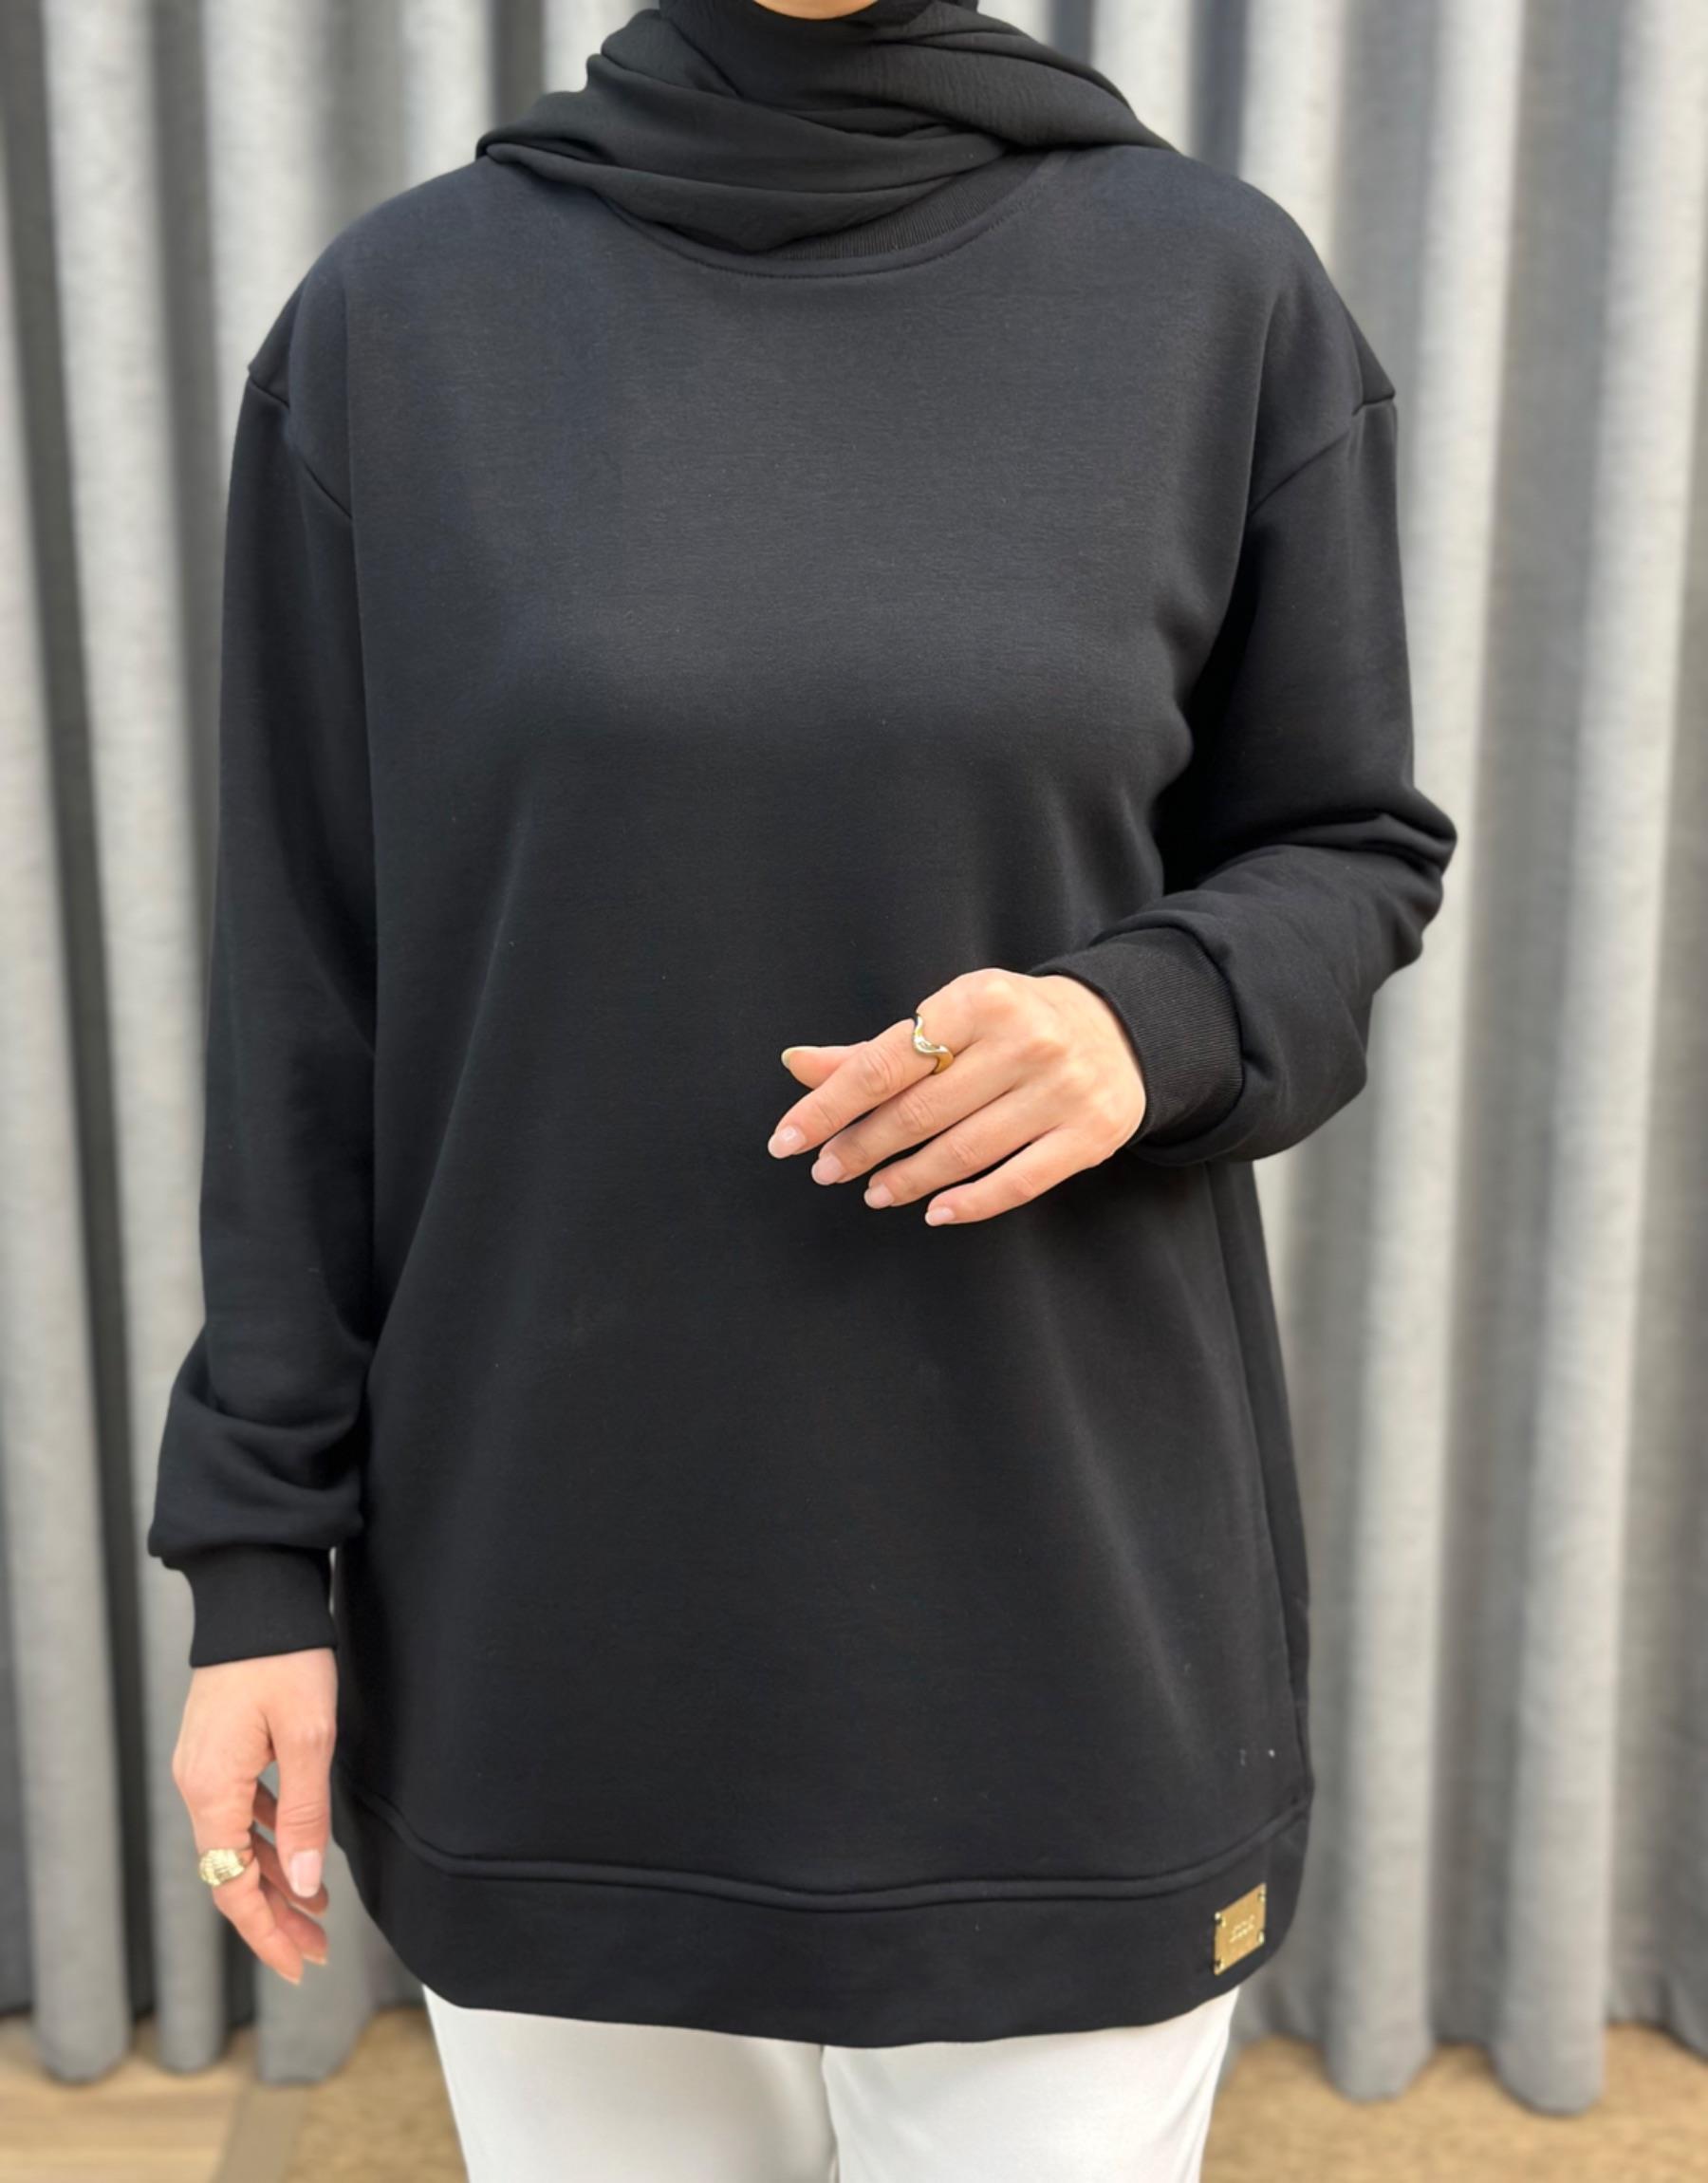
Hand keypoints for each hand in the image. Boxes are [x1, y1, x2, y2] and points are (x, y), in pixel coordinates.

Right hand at [171, 1649, 335, 1983]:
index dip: (266, 1931)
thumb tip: (306, 1884)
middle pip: (231, 1873)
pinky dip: (270, 1839)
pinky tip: (300, 1853)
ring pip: (237, 1844)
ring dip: (276, 1878)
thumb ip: (303, 1816)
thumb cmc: (285, 1659)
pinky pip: (240, 1812)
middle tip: (316, 1949)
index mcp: (211, 1791)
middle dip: (274, 1915)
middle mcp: (197, 1786)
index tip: (299, 1964)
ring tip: (318, 1908)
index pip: (232, 1886)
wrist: (257, 1594)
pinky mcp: (219, 1749)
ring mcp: (205, 1767)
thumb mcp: (308, 1739)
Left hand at [768, 970, 1145, 1223]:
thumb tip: (796, 1065)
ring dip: (906, 1179)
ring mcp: (1062, 1091)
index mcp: (979, 999)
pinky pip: (1017, 1182)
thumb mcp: (950, 1016)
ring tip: (874, 1191)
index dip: (829, 1105)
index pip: (886, 1061)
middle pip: (920, 1111)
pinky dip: (969, 1204)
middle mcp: (1025, 1041)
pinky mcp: (1090, 1135)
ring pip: (963, 1151)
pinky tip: (933, 1210)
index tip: (787, 1140)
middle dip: (862, 1146)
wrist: (1121, 1029)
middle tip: (827, 1170)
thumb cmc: (1013, 1023)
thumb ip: (875, 1049)